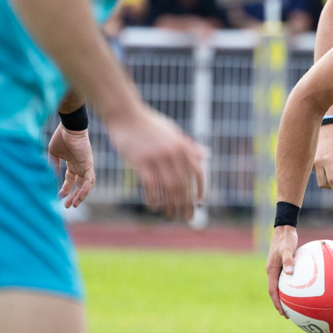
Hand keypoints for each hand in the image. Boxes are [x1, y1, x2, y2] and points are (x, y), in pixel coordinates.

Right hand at [48, 125, 95, 207]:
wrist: (69, 128)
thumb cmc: (61, 137)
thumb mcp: (54, 153)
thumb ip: (53, 164)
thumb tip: (52, 175)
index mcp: (72, 163)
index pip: (71, 180)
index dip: (66, 188)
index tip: (59, 196)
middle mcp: (80, 166)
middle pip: (79, 185)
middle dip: (73, 196)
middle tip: (67, 206)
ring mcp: (86, 166)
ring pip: (86, 185)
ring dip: (80, 196)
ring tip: (73, 204)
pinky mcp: (89, 165)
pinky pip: (89, 180)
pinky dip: (85, 189)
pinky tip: (79, 197)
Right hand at [105, 104, 204, 219]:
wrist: (126, 114)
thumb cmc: (149, 124)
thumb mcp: (174, 132)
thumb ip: (189, 146)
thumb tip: (206, 155)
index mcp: (183, 146)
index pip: (197, 172)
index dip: (200, 189)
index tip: (200, 203)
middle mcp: (173, 153)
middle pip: (184, 185)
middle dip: (187, 204)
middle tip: (188, 218)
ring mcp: (158, 157)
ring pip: (168, 188)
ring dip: (170, 206)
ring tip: (170, 217)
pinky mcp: (141, 161)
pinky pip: (150, 185)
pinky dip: (153, 198)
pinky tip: (154, 207)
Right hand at [266, 225, 298, 316]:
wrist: (284, 229)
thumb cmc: (286, 238)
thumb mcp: (287, 249)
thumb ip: (288, 260)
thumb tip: (290, 273)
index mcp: (271, 270)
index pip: (272, 291)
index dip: (277, 303)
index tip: (282, 313)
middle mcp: (273, 271)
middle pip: (275, 292)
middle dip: (280, 304)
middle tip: (288, 315)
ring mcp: (278, 269)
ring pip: (281, 287)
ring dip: (286, 298)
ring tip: (294, 307)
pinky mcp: (284, 266)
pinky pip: (288, 280)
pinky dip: (292, 287)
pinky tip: (303, 290)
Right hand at [314, 124, 332, 197]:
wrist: (325, 127)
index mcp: (328, 160)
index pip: (332, 181)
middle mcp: (317, 162)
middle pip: (323, 183)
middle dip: (331, 187)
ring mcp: (312, 161)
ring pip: (319, 179)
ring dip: (326, 179)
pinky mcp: (309, 160)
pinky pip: (316, 172)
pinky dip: (322, 172)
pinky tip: (326, 163)